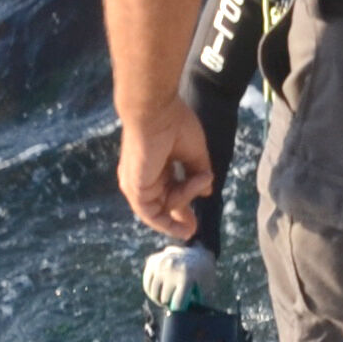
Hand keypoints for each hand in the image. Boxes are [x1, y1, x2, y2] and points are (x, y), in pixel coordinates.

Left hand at [118, 106, 215, 243]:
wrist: (155, 112)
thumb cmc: (174, 123)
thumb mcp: (193, 152)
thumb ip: (198, 173)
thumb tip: (207, 190)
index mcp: (155, 167)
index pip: (168, 193)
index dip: (182, 205)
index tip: (195, 220)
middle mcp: (143, 179)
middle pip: (163, 206)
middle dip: (178, 219)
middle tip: (193, 230)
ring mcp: (137, 185)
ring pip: (163, 207)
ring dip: (185, 199)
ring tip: (202, 181)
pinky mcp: (135, 190)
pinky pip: (154, 211)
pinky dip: (174, 208)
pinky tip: (190, 199)